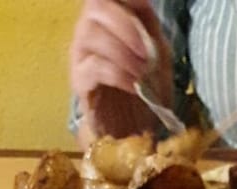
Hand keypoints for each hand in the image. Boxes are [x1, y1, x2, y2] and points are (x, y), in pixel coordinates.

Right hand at [70, 0, 172, 137]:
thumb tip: (145, 2)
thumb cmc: (144, 87)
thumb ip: (150, 28)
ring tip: (142, 73)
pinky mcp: (79, 80)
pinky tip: (133, 85)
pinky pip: (94, 67)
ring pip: (92, 34)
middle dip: (126, 25)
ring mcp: (80, 53)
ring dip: (123, 53)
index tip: (146, 10)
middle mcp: (89, 29)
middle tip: (145, 51)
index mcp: (108, 18)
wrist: (133, 128)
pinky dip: (118, 74)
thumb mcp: (158, 55)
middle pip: (96, 5)